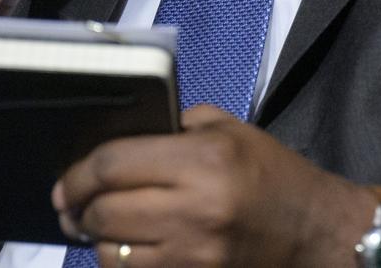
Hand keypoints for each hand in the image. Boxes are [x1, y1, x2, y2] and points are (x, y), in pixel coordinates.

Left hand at [52, 105, 378, 267]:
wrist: (314, 232)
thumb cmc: (271, 172)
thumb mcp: (229, 130)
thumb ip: (176, 126)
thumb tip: (123, 138)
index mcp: (202, 159)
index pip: (114, 164)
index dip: (78, 174)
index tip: (65, 182)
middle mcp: (195, 208)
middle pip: (106, 213)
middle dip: (80, 209)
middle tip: (74, 204)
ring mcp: (194, 255)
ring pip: (114, 254)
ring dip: (99, 241)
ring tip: (99, 227)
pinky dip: (123, 264)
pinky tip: (127, 249)